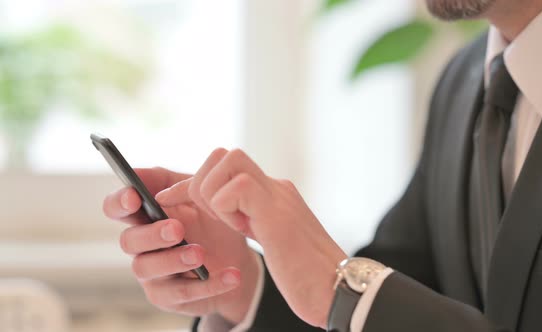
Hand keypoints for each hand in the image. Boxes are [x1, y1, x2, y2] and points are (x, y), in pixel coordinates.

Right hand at [102, 159, 259, 323]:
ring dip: (174, 260)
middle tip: (177, 229)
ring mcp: (153, 273)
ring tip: (200, 254)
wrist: (237, 256)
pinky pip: (184, 293)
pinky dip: (209, 285)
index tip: (134, 196)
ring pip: (148, 268)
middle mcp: (142, 246)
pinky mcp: (170, 297)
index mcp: (145, 216)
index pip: (116, 208)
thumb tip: (139, 173)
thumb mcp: (198, 194)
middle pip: (129, 241)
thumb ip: (173, 182)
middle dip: (151, 234)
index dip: (119, 203)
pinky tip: (231, 275)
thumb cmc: (210, 220)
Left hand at [157, 148, 346, 327]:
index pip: (227, 165)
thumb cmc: (305, 272)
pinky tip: (245, 232)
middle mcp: (275, 187)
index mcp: (272, 194)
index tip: (176, 201)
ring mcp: (277, 196)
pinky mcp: (276, 213)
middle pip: (225, 154)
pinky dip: (226, 209)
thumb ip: (257, 218)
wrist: (336, 288)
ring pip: (228, 160)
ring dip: (214, 195)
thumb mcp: (273, 238)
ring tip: (234, 226)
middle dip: (200, 183)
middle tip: (210, 216)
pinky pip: (235, 188)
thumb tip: (236, 214)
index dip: (195, 181)